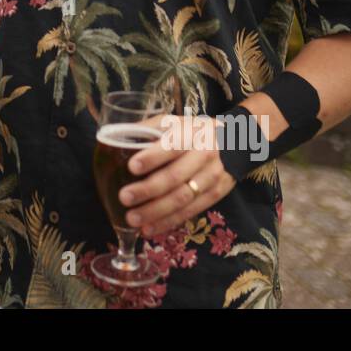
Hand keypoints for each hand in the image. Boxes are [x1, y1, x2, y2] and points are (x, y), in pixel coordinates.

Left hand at [117, 113, 237, 236]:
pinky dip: (170, 222)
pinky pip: (192, 211)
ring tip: (133, 219)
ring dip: (157, 212)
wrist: (236, 141)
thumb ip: (147, 129)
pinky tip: (150, 228)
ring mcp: (212, 177)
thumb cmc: (193, 131)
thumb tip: (114, 137)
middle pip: (176, 176)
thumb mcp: (173, 122)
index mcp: (191, 134)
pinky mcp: (216, 194)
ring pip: (184, 198)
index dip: (152, 157)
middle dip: (149, 190)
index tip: (131, 167)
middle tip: (124, 197)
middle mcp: (203, 155)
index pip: (172, 145)